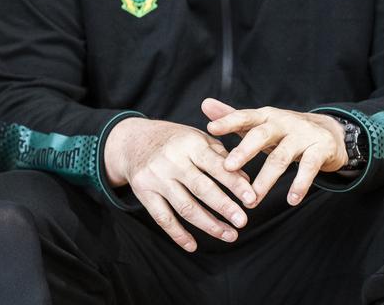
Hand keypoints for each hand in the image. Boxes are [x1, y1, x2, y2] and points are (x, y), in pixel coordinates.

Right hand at [103, 117, 256, 251]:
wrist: (132, 141)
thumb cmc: (174, 140)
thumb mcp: (197, 138)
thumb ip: (221, 156)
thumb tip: (245, 180)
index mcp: (189, 143)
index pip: (216, 166)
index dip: (235, 183)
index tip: (251, 199)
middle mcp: (172, 160)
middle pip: (201, 188)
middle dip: (224, 206)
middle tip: (243, 222)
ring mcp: (156, 177)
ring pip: (184, 206)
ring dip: (208, 224)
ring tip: (229, 235)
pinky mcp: (143, 192)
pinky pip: (162, 218)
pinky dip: (177, 234)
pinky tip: (193, 245)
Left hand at [202, 98, 347, 206]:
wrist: (330, 132)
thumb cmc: (285, 131)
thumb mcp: (260, 123)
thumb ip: (233, 116)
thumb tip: (204, 104)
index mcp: (266, 115)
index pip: (245, 116)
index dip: (228, 121)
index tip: (210, 129)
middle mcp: (283, 122)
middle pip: (261, 135)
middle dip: (244, 151)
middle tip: (227, 168)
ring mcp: (303, 135)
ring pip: (281, 157)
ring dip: (265, 180)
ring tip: (252, 199)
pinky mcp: (320, 149)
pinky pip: (309, 168)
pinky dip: (300, 184)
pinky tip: (291, 200)